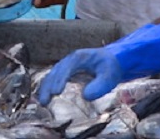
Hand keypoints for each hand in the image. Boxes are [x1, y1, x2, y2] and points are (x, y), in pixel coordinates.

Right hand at [37, 23, 159, 104]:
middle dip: (48, 86)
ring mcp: (69, 65)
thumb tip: (85, 95)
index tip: (56, 92)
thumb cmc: (113, 65)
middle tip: (44, 100)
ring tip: (42, 101)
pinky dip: (50, 86)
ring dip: (46, 87)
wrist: (118, 60)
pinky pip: (57, 78)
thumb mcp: (110, 76)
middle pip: (55, 71)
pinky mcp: (70, 72)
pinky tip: (47, 95)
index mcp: (79, 58)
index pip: (66, 68)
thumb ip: (99, 85)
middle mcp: (71, 60)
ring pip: (53, 75)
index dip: (59, 80)